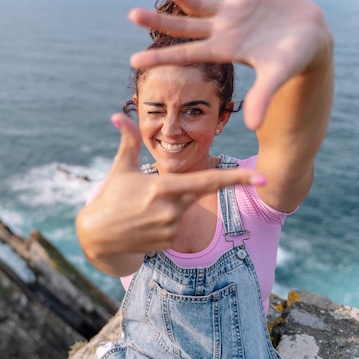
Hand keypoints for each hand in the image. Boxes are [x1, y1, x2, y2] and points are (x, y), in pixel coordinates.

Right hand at [76, 113, 263, 276]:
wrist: (97, 235)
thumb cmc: (110, 196)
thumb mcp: (121, 166)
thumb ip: (128, 140)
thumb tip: (116, 115)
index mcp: (164, 187)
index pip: (208, 181)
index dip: (237, 179)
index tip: (262, 178)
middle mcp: (171, 209)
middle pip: (196, 193)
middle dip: (185, 188)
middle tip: (152, 194)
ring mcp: (170, 228)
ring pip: (185, 210)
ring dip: (171, 205)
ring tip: (143, 209)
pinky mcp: (168, 243)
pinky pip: (177, 227)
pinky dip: (166, 222)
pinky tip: (145, 223)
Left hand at [127, 0, 331, 129]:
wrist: (312, 36)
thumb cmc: (295, 59)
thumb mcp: (278, 75)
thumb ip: (263, 97)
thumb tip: (254, 128)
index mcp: (224, 51)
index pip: (185, 54)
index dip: (160, 56)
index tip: (134, 59)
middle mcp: (221, 32)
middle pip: (182, 27)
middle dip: (158, 22)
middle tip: (131, 15)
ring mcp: (230, 12)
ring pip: (197, 1)